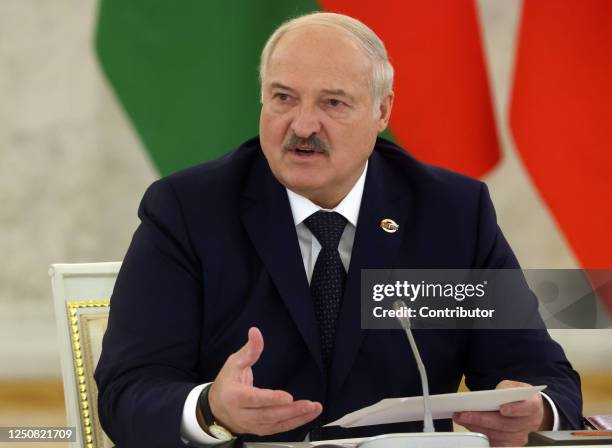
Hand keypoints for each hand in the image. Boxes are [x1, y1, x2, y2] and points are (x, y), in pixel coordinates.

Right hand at [206, 327, 322, 435]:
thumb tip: (255, 332)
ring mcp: (252, 425)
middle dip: (290, 410)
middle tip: (309, 404)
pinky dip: (294, 423)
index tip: (287, 397)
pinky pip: (278, 429)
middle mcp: (243, 414)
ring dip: (297, 417)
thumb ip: (249, 350)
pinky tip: (307, 416)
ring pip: (276, 424)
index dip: (271, 399)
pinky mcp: (260, 430)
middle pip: (268, 415)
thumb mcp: (234, 362)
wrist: (215, 409)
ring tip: (313, 409)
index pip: (254, 399)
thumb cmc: (226, 382)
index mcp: (234, 396)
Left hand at [453, 380, 552, 446]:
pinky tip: (470, 426)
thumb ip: (504, 389)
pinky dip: (481, 434)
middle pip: (506, 424)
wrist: (526, 408)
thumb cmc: (517, 396)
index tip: (503, 409)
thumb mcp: (512, 385)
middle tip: (464, 414)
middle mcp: (529, 422)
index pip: (527, 408)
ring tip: (462, 419)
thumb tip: (492, 395)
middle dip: (482, 419)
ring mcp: (521, 435)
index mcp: (533, 404)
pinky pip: (496, 442)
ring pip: (499, 435)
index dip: (515, 409)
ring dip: (478, 427)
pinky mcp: (512, 443)